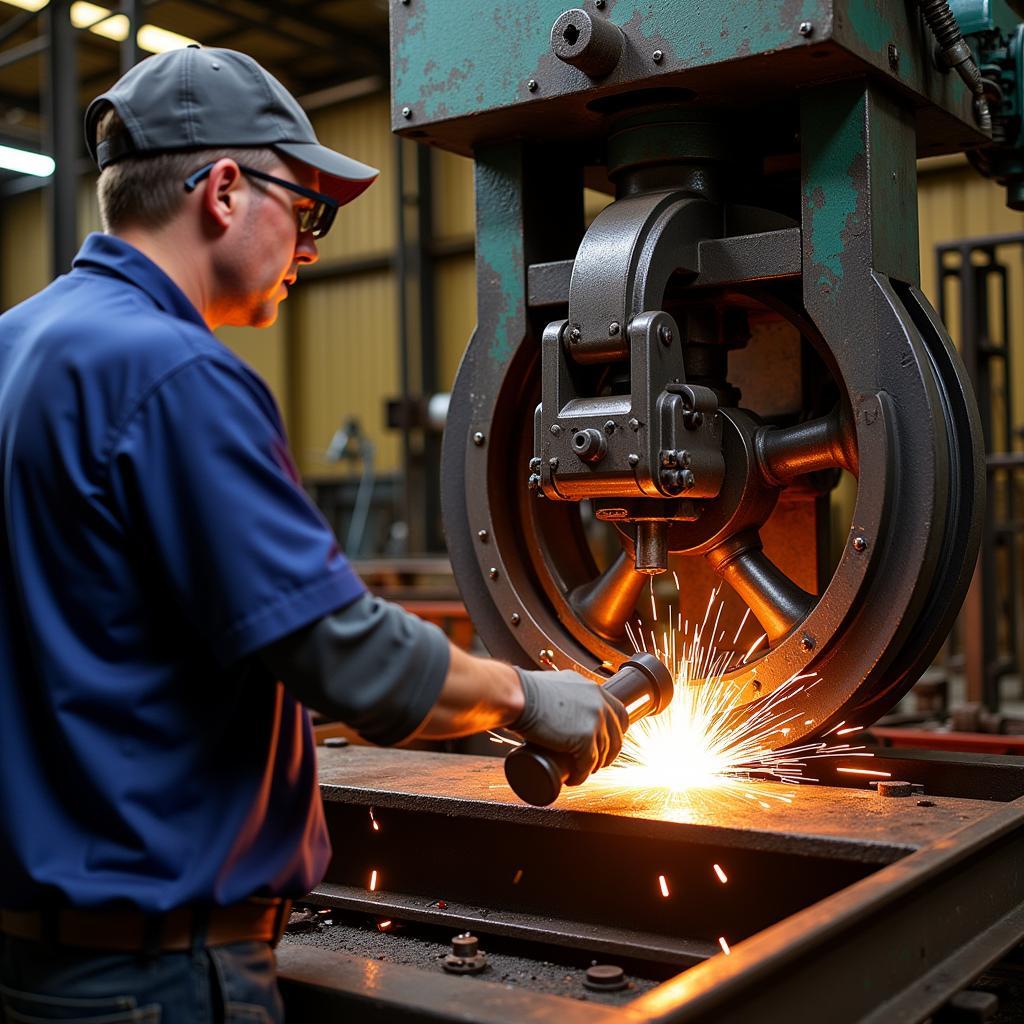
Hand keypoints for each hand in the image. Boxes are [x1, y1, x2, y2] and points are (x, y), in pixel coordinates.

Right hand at [510, 669, 628, 785]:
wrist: (518, 695)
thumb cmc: (527, 690)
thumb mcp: (557, 685)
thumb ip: (565, 694)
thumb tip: (561, 709)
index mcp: (593, 689)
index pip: (619, 714)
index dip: (615, 732)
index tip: (605, 743)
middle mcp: (599, 702)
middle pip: (616, 735)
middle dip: (607, 753)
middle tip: (592, 763)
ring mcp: (594, 720)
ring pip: (603, 752)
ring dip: (593, 767)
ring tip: (579, 772)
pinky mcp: (584, 738)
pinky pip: (589, 763)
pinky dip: (581, 775)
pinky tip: (573, 779)